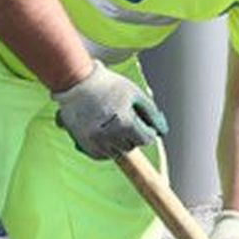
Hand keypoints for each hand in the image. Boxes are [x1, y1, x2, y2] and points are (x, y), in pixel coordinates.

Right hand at [51, 61, 167, 159]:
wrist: (75, 83)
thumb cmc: (107, 85)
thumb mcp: (134, 94)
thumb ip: (152, 113)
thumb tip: (162, 131)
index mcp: (125, 122)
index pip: (146, 139)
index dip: (147, 130)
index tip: (140, 121)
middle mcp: (110, 135)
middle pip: (131, 146)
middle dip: (131, 135)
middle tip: (123, 118)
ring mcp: (96, 142)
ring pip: (116, 152)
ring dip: (118, 141)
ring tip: (111, 122)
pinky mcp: (84, 144)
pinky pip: (101, 155)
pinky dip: (105, 146)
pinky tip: (102, 130)